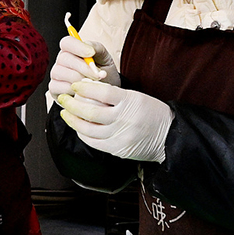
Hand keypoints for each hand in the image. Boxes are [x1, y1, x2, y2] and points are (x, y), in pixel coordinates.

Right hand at [47, 34, 118, 99]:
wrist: (104, 91)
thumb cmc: (103, 72)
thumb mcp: (104, 57)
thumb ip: (97, 48)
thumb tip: (90, 50)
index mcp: (71, 50)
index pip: (67, 42)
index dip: (78, 46)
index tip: (91, 53)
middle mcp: (61, 60)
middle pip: (64, 58)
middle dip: (83, 67)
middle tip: (98, 75)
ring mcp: (55, 74)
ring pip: (61, 73)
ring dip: (79, 80)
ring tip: (92, 84)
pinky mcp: (54, 89)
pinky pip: (59, 87)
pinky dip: (74, 91)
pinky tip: (84, 92)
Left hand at [54, 79, 172, 161]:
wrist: (169, 137)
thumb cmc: (152, 114)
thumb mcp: (137, 97)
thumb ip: (115, 96)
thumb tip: (87, 90)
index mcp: (131, 101)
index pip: (103, 91)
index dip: (85, 88)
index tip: (75, 85)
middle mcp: (124, 119)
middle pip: (91, 111)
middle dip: (72, 104)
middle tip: (64, 98)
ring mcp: (120, 136)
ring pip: (88, 129)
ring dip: (73, 120)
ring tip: (65, 113)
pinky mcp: (117, 149)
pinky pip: (94, 142)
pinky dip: (82, 134)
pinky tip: (78, 127)